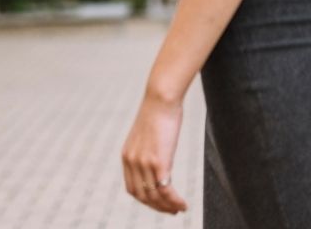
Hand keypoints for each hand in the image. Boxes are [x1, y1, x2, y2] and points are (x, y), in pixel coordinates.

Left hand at [121, 94, 187, 214]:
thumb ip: (147, 150)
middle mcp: (132, 162)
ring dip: (167, 207)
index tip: (159, 204)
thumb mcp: (147, 136)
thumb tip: (157, 160)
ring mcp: (144, 163)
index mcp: (127, 156)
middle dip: (157, 207)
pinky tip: (183, 204)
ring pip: (154, 196)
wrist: (161, 99)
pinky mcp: (158, 162)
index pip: (132, 189)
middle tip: (172, 211)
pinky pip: (165, 190)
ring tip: (179, 209)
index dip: (146, 200)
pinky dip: (174, 201)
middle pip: (142, 196)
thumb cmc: (158, 114)